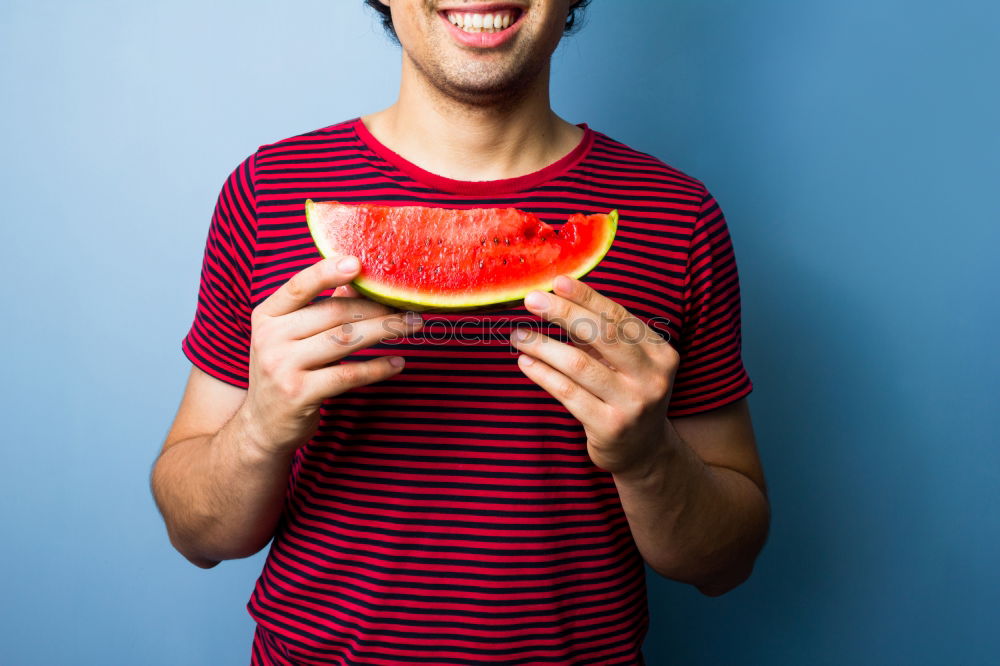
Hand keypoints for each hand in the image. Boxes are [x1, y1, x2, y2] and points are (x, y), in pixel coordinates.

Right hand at [242, 255, 422, 455]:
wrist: (261, 426)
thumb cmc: (285, 372)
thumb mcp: (292, 337)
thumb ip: (322, 309)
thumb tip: (359, 282)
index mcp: (266, 315)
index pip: (299, 286)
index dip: (328, 272)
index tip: (359, 262)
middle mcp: (269, 337)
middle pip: (334, 313)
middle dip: (376, 306)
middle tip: (408, 304)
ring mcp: (281, 367)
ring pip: (345, 340)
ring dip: (385, 330)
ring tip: (413, 325)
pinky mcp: (298, 394)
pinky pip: (347, 375)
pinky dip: (377, 368)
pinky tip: (397, 362)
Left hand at [511, 275, 679, 475]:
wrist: (643, 451)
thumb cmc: (627, 394)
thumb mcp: (628, 363)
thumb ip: (602, 336)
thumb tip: (557, 297)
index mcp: (661, 353)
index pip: (619, 317)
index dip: (587, 297)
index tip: (558, 281)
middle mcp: (652, 377)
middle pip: (603, 335)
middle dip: (564, 313)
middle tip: (532, 300)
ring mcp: (633, 404)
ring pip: (579, 365)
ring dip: (544, 346)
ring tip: (519, 335)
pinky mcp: (610, 427)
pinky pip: (568, 393)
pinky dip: (543, 375)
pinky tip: (526, 363)